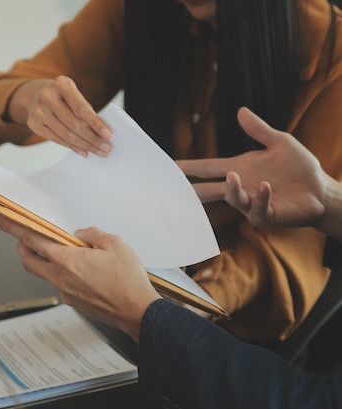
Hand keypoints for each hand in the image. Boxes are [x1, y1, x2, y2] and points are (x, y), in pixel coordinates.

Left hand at [0, 215, 160, 340]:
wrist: (136, 312)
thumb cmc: (128, 280)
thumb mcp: (114, 243)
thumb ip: (91, 234)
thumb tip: (79, 235)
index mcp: (67, 260)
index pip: (32, 239)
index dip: (12, 227)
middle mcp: (60, 278)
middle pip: (29, 260)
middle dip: (21, 246)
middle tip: (23, 236)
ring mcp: (65, 293)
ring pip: (45, 273)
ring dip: (45, 260)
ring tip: (66, 252)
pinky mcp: (74, 302)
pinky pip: (61, 284)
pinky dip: (64, 273)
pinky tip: (84, 270)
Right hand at [7, 77, 112, 157]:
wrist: (36, 95)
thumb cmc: (63, 97)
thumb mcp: (75, 96)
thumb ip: (86, 111)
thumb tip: (101, 135)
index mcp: (62, 84)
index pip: (82, 108)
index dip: (96, 123)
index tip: (108, 135)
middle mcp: (47, 96)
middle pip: (74, 124)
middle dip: (92, 139)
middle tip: (106, 148)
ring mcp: (38, 110)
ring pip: (66, 135)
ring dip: (85, 146)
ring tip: (98, 151)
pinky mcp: (33, 123)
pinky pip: (57, 140)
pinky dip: (73, 147)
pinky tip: (84, 152)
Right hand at [177, 107, 327, 228]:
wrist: (320, 190)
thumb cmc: (299, 167)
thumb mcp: (279, 142)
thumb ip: (258, 130)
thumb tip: (240, 111)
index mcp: (240, 168)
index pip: (209, 168)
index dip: (191, 167)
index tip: (171, 166)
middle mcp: (242, 187)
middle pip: (210, 189)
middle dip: (193, 189)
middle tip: (177, 190)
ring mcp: (252, 203)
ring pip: (233, 198)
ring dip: (232, 189)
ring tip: (233, 177)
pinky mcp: (266, 215)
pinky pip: (257, 208)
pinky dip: (261, 197)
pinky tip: (266, 187)